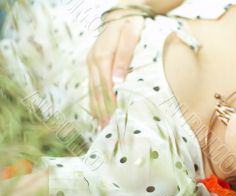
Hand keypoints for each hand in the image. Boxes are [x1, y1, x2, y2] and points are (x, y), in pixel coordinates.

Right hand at [86, 9, 144, 127]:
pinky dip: (94, 99)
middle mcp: (93, 60)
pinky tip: (97, 111)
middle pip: (96, 90)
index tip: (112, 119)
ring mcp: (91, 62)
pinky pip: (92, 84)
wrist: (122, 13)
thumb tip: (118, 80)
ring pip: (92, 89)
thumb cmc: (130, 24)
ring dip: (96, 108)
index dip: (108, 103)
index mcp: (102, 55)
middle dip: (102, 110)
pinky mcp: (93, 64)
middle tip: (107, 129)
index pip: (104, 85)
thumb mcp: (131, 36)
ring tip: (102, 125)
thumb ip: (124, 56)